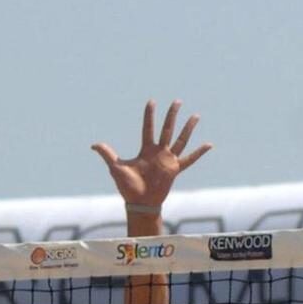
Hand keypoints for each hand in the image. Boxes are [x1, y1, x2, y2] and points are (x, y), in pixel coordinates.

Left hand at [91, 100, 210, 208]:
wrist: (139, 202)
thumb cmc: (127, 187)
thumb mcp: (116, 167)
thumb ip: (107, 154)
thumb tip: (93, 144)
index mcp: (145, 150)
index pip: (148, 128)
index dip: (149, 115)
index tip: (152, 101)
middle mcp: (158, 152)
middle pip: (167, 129)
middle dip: (171, 115)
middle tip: (177, 101)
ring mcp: (168, 160)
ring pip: (180, 140)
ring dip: (187, 128)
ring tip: (195, 115)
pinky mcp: (175, 169)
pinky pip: (190, 159)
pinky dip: (199, 153)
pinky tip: (209, 144)